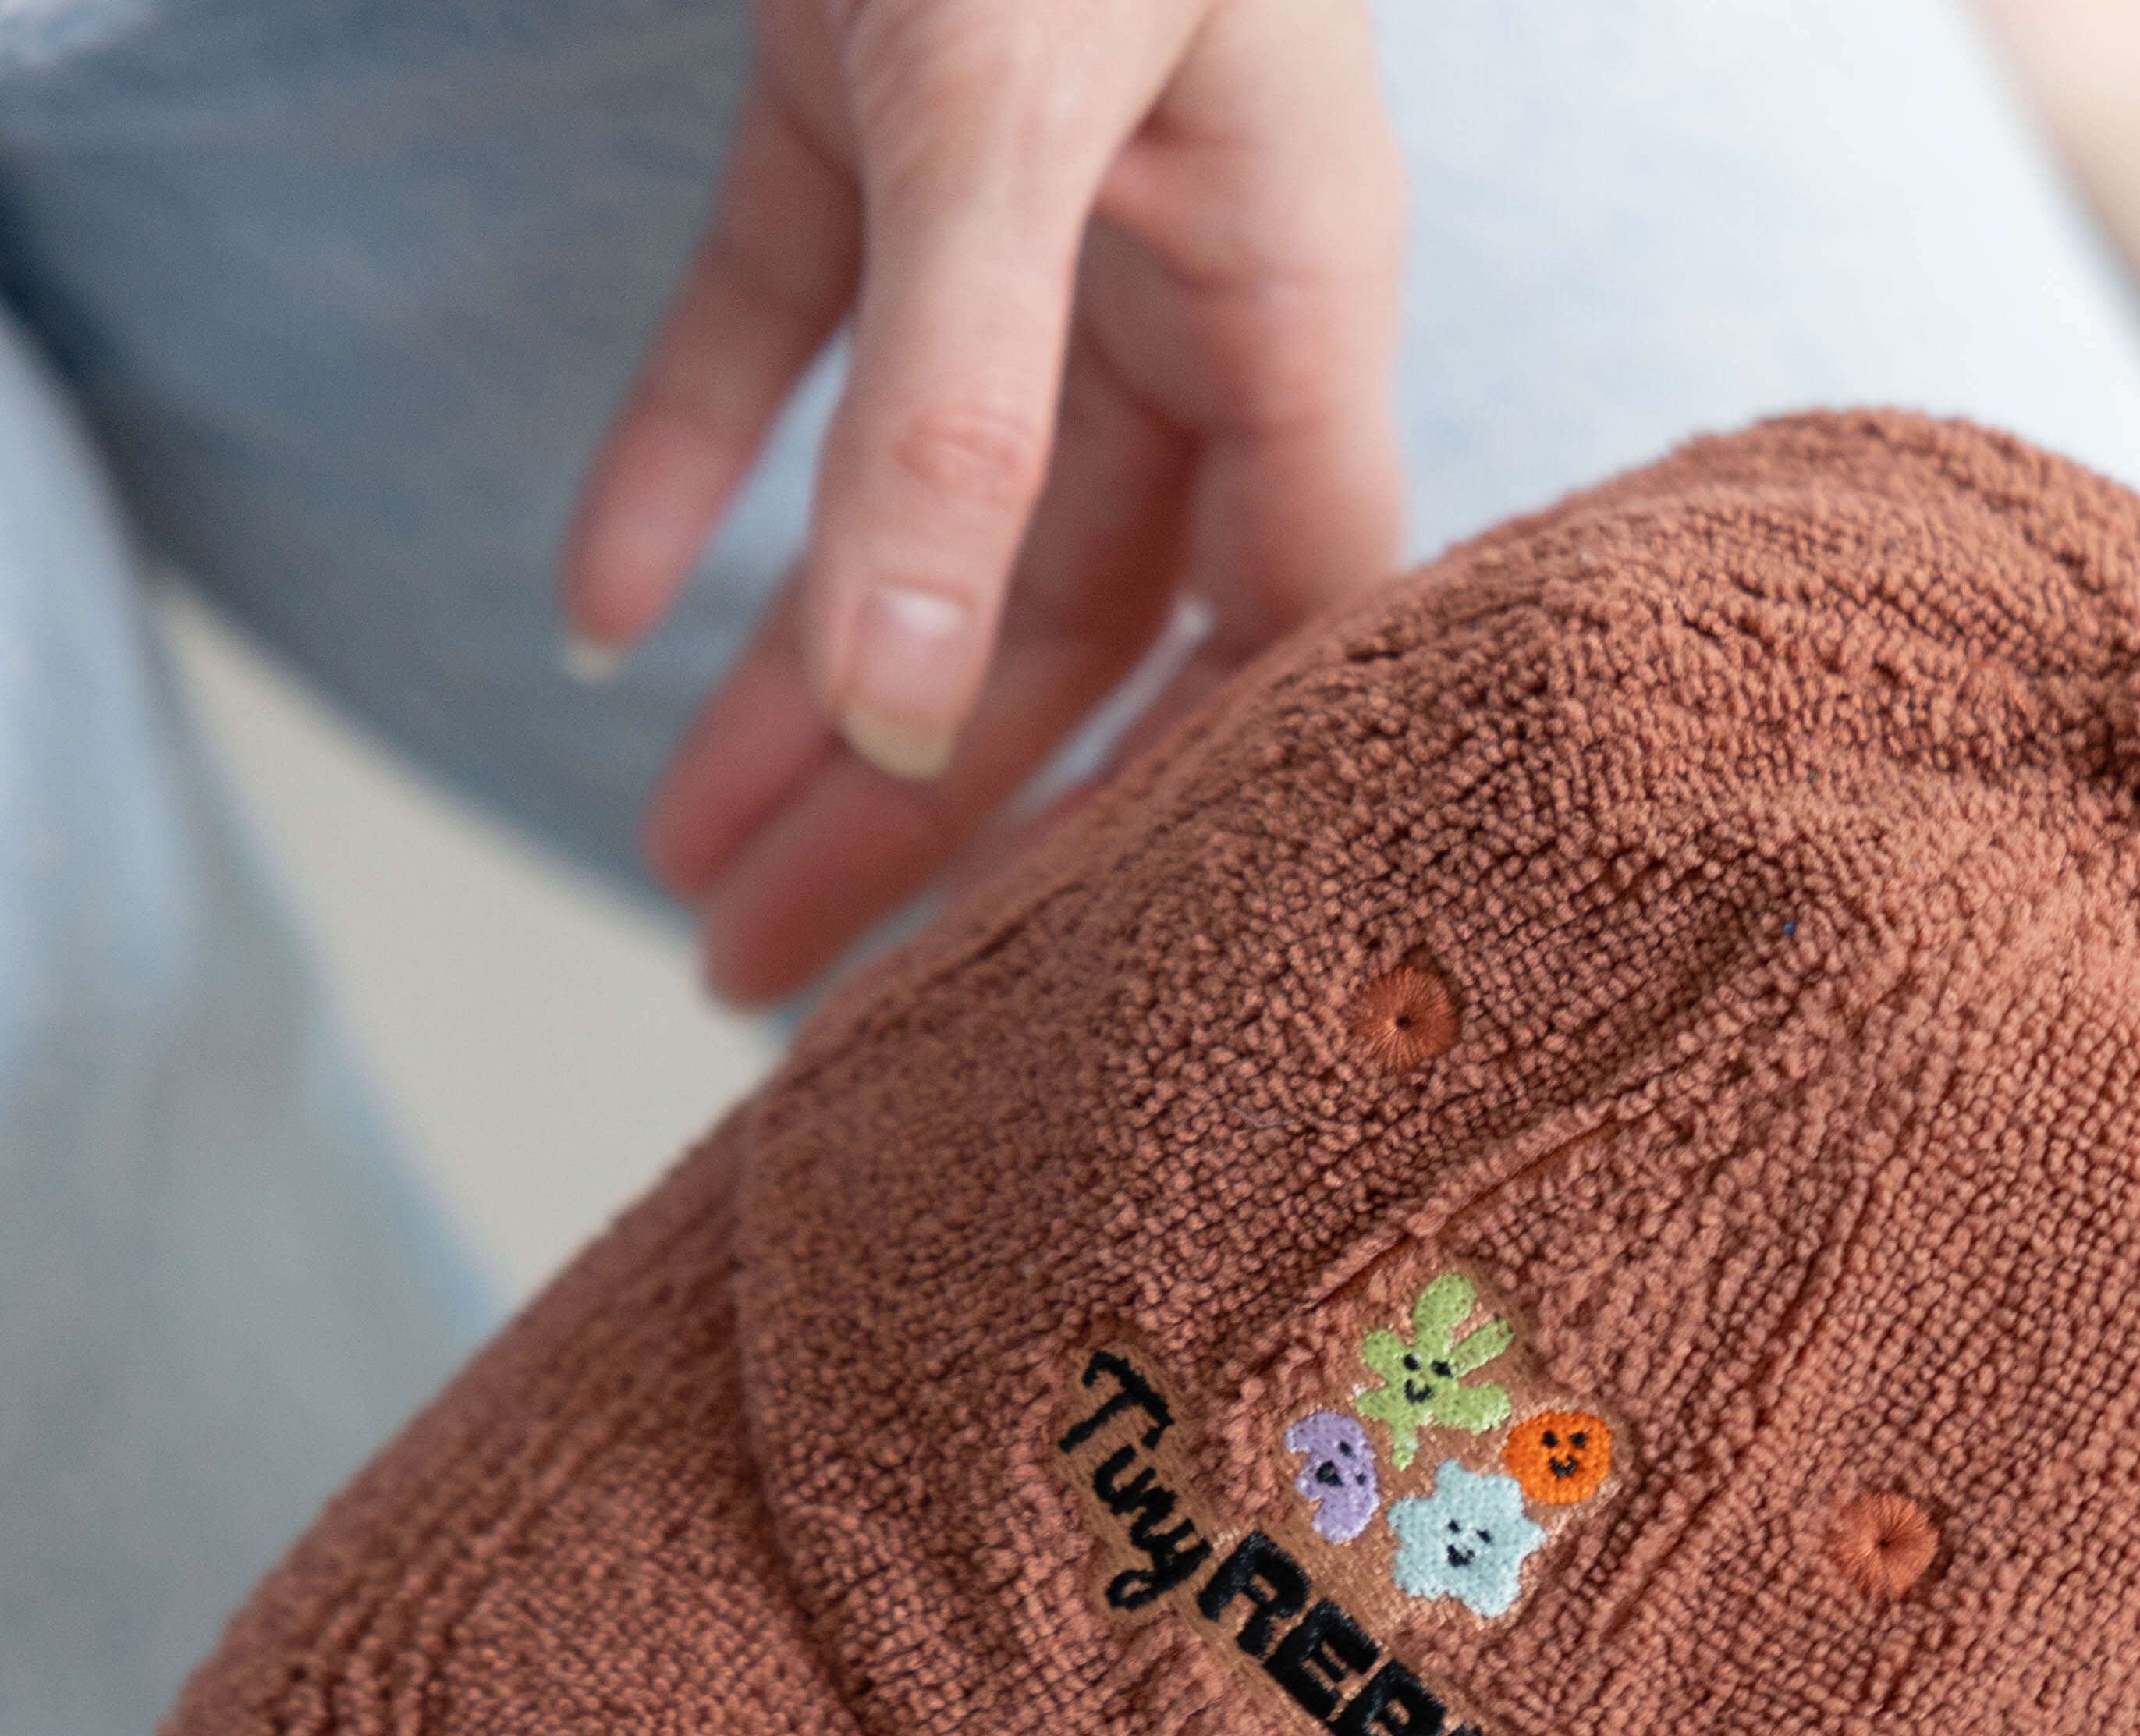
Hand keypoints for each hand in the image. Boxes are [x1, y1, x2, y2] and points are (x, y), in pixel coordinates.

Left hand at [561, 0, 1406, 1000]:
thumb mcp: (1003, 99)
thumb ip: (958, 404)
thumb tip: (898, 707)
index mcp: (1289, 302)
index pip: (1277, 634)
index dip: (1185, 807)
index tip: (1061, 980)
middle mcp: (1176, 288)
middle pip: (1062, 623)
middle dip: (913, 807)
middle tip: (770, 985)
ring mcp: (1019, 207)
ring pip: (912, 516)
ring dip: (787, 687)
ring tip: (677, 865)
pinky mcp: (860, 103)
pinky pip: (774, 333)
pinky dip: (687, 466)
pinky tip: (603, 608)